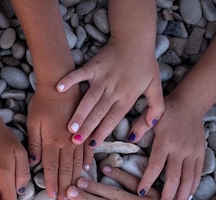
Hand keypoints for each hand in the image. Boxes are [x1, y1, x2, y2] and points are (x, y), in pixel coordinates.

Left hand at [27, 85, 83, 199]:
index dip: (53, 183)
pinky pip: (87, 149)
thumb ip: (34, 144)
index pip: (52, 168)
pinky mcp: (84, 130)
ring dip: (76, 179)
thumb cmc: (42, 102)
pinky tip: (87, 170)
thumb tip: (33, 164)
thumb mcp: (33, 123)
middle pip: (66, 169)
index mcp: (52, 141)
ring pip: (77, 163)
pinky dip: (87, 161)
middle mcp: (66, 142)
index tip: (53, 197)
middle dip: (66, 187)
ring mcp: (77, 137)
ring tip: (77, 192)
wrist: (59, 83)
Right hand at [57, 41, 163, 168]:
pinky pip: (80, 74)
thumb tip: (151, 125)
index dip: (103, 132)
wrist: (135, 39)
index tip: (93, 145)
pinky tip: (59, 89)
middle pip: (99, 112)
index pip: (113, 119)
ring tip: (70, 127)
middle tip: (76, 141)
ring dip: (79, 113)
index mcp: (127, 97)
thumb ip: (155, 108)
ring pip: (89, 99)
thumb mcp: (156, 87)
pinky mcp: (93, 66)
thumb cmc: (145, 65)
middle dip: (87, 128)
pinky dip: (69, 80)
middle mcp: (113, 90)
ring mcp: (102, 77)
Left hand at [129, 92, 205, 199]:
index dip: (148, 180)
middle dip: (168, 196)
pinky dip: (193, 187)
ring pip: (188, 178)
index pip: (156, 164)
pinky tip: (187, 198)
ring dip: (182, 196)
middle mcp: (180, 148)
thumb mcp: (152, 115)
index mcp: (165, 141)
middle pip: (174, 177)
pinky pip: (198, 173)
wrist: (192, 102)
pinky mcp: (201, 153)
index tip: (141, 194)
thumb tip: (130, 138)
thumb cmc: (166, 111)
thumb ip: (140, 127)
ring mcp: (193, 152)